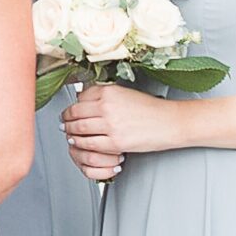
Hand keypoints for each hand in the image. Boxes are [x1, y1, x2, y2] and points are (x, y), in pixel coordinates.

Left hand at [61, 81, 176, 181]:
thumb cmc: (152, 109)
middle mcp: (107, 106)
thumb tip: (84, 100)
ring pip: (79, 129)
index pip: (80, 98)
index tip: (70, 111)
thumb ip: (105, 96)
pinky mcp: (115, 141)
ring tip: (70, 134)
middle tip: (64, 123)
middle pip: (75, 113)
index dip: (72, 106)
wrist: (170, 122)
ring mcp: (110, 124)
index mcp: (109, 91)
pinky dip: (81, 145)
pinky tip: (80, 144)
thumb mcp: (125, 94)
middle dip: (67, 120)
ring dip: (71, 132)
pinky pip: (89, 144)